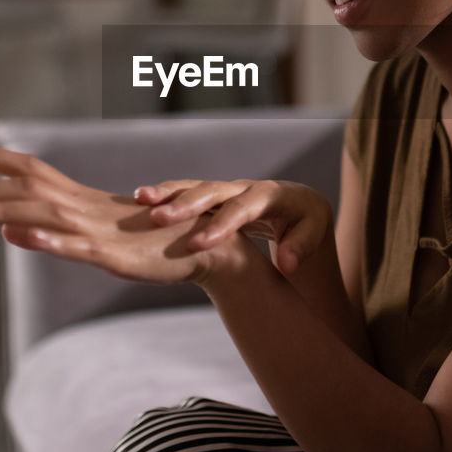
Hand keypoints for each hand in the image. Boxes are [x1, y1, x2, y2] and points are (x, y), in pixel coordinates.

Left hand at [0, 139, 247, 284]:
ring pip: (42, 215)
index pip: (27, 170)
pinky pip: (77, 247)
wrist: (203, 246)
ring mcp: (97, 230)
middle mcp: (82, 207)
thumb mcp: (92, 237)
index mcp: (77, 199)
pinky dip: (48, 240)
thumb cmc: (149, 241)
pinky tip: (20, 237)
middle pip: (24, 189)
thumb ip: (50, 232)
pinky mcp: (113, 256)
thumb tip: (8, 230)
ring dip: (1, 210)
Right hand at [134, 179, 331, 275]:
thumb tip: (288, 263)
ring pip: (194, 187)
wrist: (299, 207)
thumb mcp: (313, 232)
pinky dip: (165, 195)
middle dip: (186, 204)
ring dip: (168, 192)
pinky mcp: (213, 198)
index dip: (222, 224)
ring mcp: (226, 191)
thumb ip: (302, 246)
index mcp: (271, 196)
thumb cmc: (306, 225)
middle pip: (213, 191)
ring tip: (140, 200)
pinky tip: (139, 203)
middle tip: (158, 218)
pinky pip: (186, 192)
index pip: (244, 208)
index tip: (199, 243)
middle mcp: (244, 188)